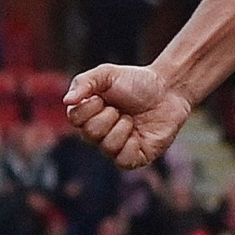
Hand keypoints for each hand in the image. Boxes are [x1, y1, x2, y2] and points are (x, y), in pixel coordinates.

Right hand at [64, 63, 192, 169]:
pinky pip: (123, 161)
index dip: (90, 107)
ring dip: (122, 128)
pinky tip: (138, 135)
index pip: (75, 119)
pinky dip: (130, 146)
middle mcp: (99, 134)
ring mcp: (117, 147)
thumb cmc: (136, 81)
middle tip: (122, 108)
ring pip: (107, 148)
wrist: (168, 90)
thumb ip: (84, 82)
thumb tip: (67, 100)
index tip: (103, 97)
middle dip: (109, 116)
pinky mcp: (135, 157)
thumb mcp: (107, 74)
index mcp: (88, 115)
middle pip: (90, 134)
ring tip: (133, 119)